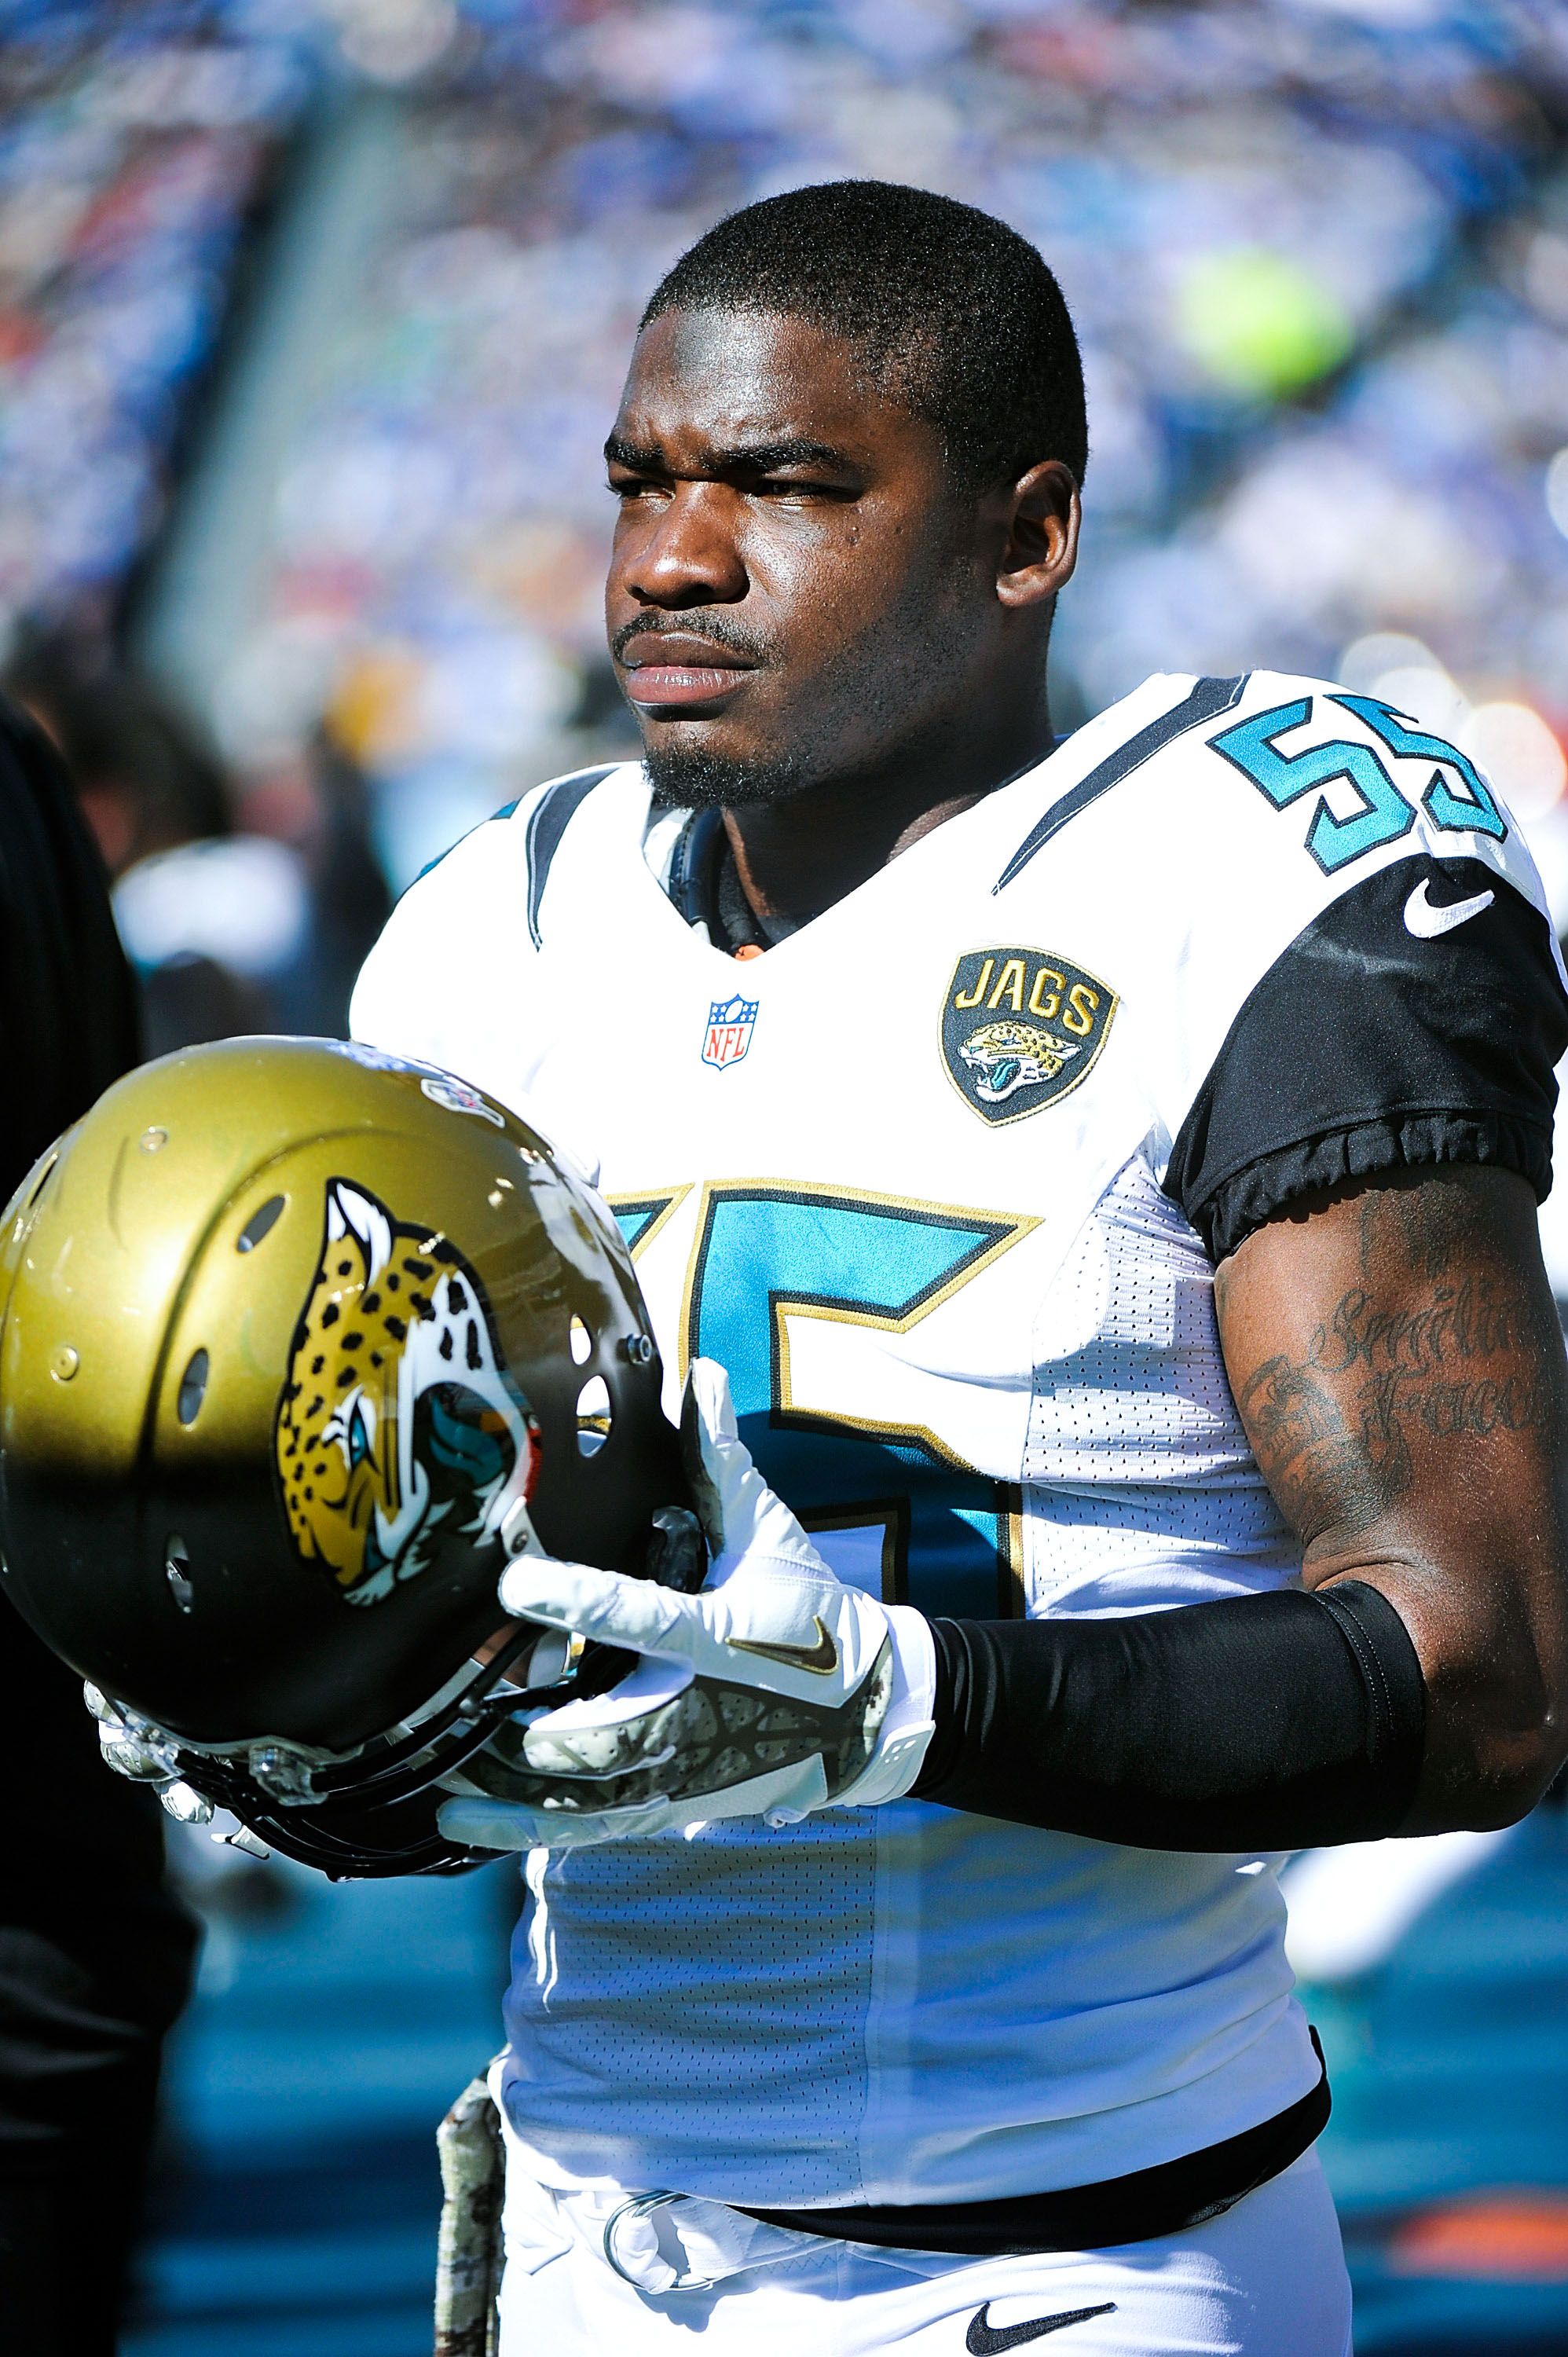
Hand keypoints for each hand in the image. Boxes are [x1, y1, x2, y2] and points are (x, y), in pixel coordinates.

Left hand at [435, 1359, 935, 1849]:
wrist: (868, 1716)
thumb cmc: (811, 1616)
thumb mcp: (773, 1535)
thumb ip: (724, 1461)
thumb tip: (700, 1372)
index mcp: (722, 1636)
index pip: (642, 1616)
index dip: (579, 1599)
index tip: (516, 1580)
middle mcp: (699, 1711)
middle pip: (596, 1732)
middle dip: (520, 1727)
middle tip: (449, 1699)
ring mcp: (683, 1770)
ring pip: (583, 1794)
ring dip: (508, 1787)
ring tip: (438, 1773)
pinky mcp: (671, 1806)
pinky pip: (587, 1829)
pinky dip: (523, 1830)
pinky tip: (461, 1820)